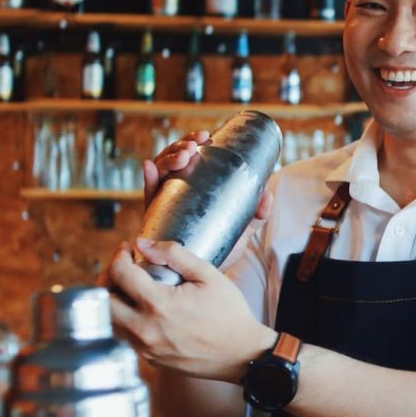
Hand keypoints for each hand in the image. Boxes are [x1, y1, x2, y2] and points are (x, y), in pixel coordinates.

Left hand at [107, 239, 276, 382]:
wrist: (242, 354)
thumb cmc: (230, 314)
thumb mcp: (209, 275)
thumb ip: (175, 254)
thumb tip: (143, 243)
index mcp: (159, 305)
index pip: (119, 273)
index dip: (119, 255)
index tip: (128, 249)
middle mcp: (145, 329)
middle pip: (101, 299)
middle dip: (107, 277)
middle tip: (123, 268)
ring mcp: (144, 348)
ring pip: (107, 321)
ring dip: (112, 300)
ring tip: (130, 288)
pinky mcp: (148, 359)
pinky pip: (122, 336)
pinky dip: (125, 318)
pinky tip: (143, 309)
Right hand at [141, 129, 273, 269]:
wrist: (202, 280)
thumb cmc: (219, 252)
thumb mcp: (241, 231)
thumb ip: (256, 215)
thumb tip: (268, 194)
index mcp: (195, 189)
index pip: (192, 159)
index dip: (195, 142)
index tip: (207, 136)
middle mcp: (177, 192)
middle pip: (175, 160)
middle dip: (183, 146)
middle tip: (196, 145)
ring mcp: (164, 203)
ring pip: (161, 171)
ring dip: (170, 156)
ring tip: (185, 155)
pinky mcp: (154, 218)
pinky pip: (148, 195)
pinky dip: (147, 178)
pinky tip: (149, 166)